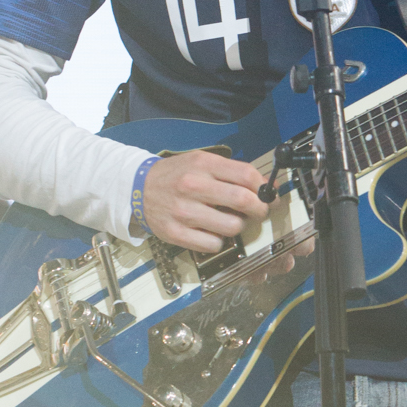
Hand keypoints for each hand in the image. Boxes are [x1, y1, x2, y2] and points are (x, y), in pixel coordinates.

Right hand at [141, 149, 271, 253]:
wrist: (137, 188)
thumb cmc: (176, 175)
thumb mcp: (200, 162)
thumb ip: (230, 172)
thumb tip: (264, 186)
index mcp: (203, 165)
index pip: (246, 175)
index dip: (264, 187)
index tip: (268, 195)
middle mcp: (193, 186)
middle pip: (242, 200)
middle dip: (259, 209)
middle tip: (259, 212)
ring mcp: (183, 212)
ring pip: (231, 226)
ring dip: (239, 227)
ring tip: (232, 222)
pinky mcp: (175, 233)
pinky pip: (213, 244)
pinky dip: (219, 241)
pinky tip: (212, 232)